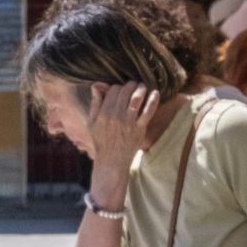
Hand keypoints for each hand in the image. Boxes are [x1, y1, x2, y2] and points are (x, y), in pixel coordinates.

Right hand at [87, 82, 160, 204]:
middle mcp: (115, 116)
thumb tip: (96, 85)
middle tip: (134, 86)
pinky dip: (153, 100)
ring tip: (143, 87)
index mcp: (103, 113)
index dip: (118, 87)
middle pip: (125, 91)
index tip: (121, 90)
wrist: (111, 161)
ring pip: (136, 97)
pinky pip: (148, 111)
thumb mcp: (92, 123)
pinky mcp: (139, 128)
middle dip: (131, 85)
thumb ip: (94, 104)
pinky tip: (155, 93)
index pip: (113, 90)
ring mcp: (128, 122)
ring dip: (141, 88)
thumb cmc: (101, 141)